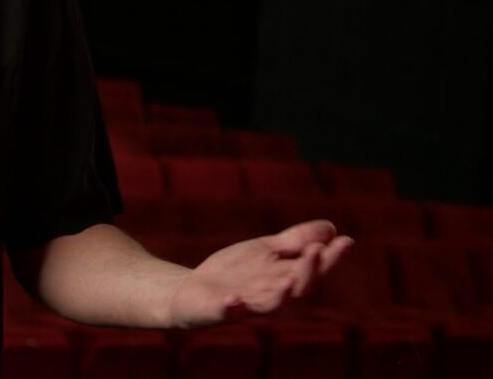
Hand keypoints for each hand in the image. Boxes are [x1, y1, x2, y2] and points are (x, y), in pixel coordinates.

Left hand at [168, 219, 353, 327]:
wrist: (192, 291)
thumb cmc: (235, 273)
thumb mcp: (266, 251)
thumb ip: (295, 241)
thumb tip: (332, 227)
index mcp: (284, 279)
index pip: (313, 270)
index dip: (331, 258)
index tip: (347, 241)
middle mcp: (270, 295)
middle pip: (297, 287)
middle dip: (309, 271)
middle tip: (317, 250)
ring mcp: (246, 305)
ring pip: (269, 304)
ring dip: (281, 295)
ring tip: (289, 282)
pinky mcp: (219, 311)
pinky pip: (228, 313)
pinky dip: (233, 308)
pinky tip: (234, 299)